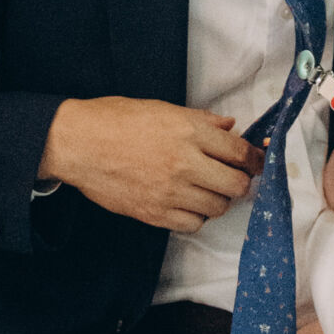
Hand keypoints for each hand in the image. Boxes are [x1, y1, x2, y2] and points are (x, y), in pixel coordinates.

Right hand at [40, 96, 261, 231]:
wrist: (77, 143)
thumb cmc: (115, 120)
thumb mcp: (162, 109)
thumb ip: (200, 120)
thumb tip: (229, 127)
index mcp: (189, 132)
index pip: (239, 152)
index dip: (254, 159)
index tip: (256, 163)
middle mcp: (185, 163)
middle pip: (236, 184)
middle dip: (240, 182)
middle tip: (234, 178)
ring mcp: (170, 191)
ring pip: (217, 207)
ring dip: (219, 200)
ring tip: (208, 190)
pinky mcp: (154, 213)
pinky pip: (193, 224)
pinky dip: (197, 216)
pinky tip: (188, 204)